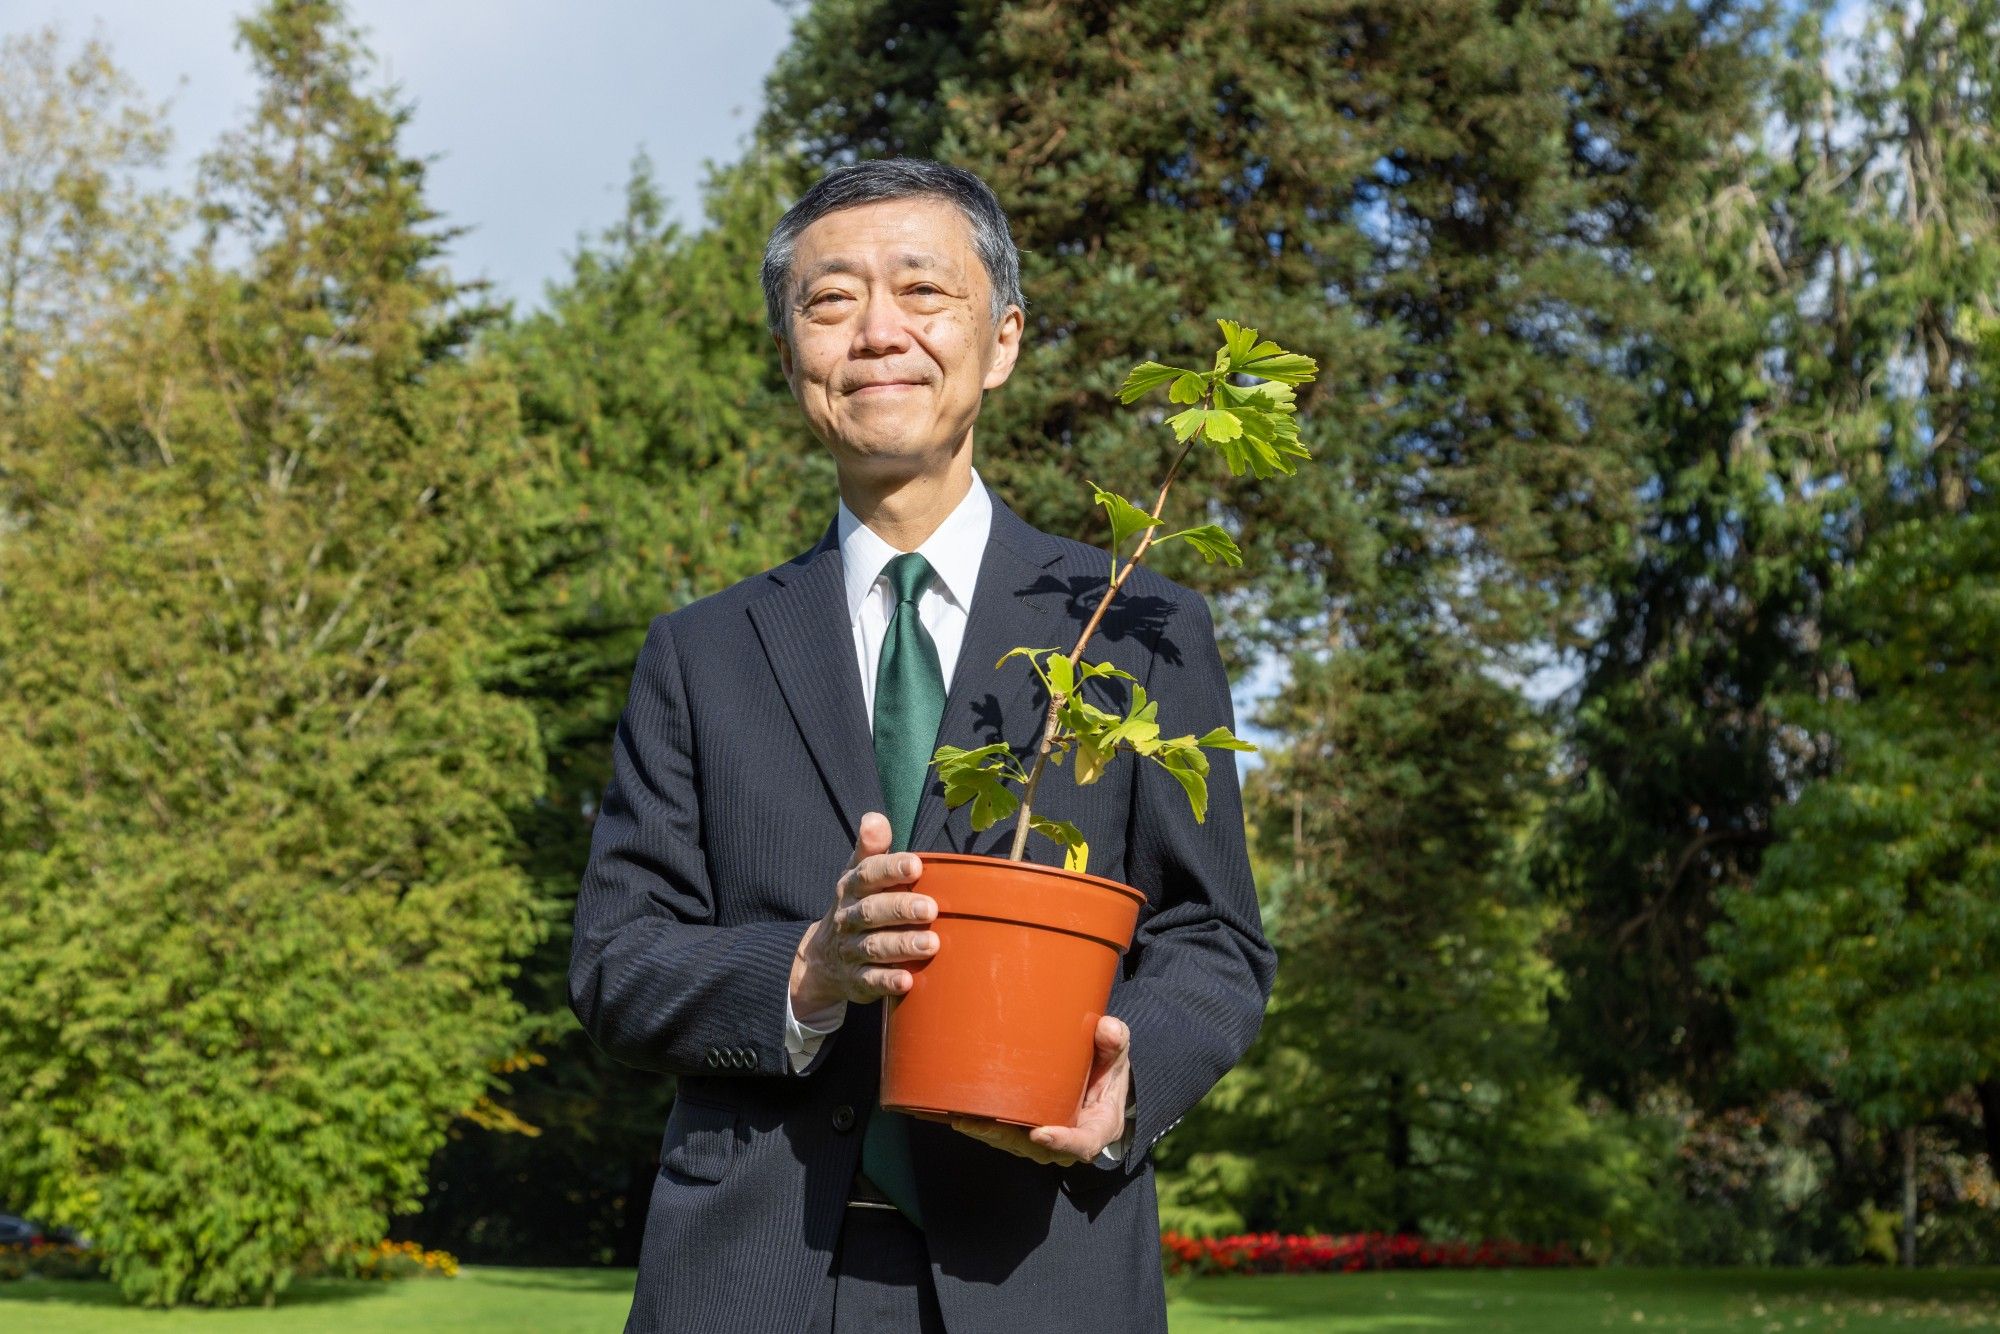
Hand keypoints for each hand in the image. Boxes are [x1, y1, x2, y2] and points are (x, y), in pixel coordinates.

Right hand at [789, 811, 937, 1015]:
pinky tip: (907, 980)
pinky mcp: (857, 980)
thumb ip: (870, 849)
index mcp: (852, 888)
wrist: (822, 959)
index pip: (867, 875)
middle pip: (872, 912)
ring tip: (931, 944)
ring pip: (875, 947)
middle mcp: (849, 918)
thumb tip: (875, 817)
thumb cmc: (857, 906)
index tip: (916, 865)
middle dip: (901, 909)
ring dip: (902, 945)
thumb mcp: (858, 875)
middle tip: (931, 908)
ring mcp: (851, 951)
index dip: (890, 869)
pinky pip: (870, 981)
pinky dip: (888, 981)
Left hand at [950, 1015, 1131, 1165]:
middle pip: (1039, 1149)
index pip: (1083, 1144)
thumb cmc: (1106, 1071)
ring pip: (1016, 1145)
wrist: (1098, 1084)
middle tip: (984, 1124)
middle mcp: (1069, 1141)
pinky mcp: (1027, 1132)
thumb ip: (1114, 1043)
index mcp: (1097, 1127)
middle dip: (1010, 1139)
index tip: (1040, 1134)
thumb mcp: (1117, 1056)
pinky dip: (984, 1127)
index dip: (1062, 1143)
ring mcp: (1046, 1140)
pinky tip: (961, 1114)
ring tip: (964, 1119)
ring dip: (990, 1134)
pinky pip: (1005, 1135)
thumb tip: (1107, 1028)